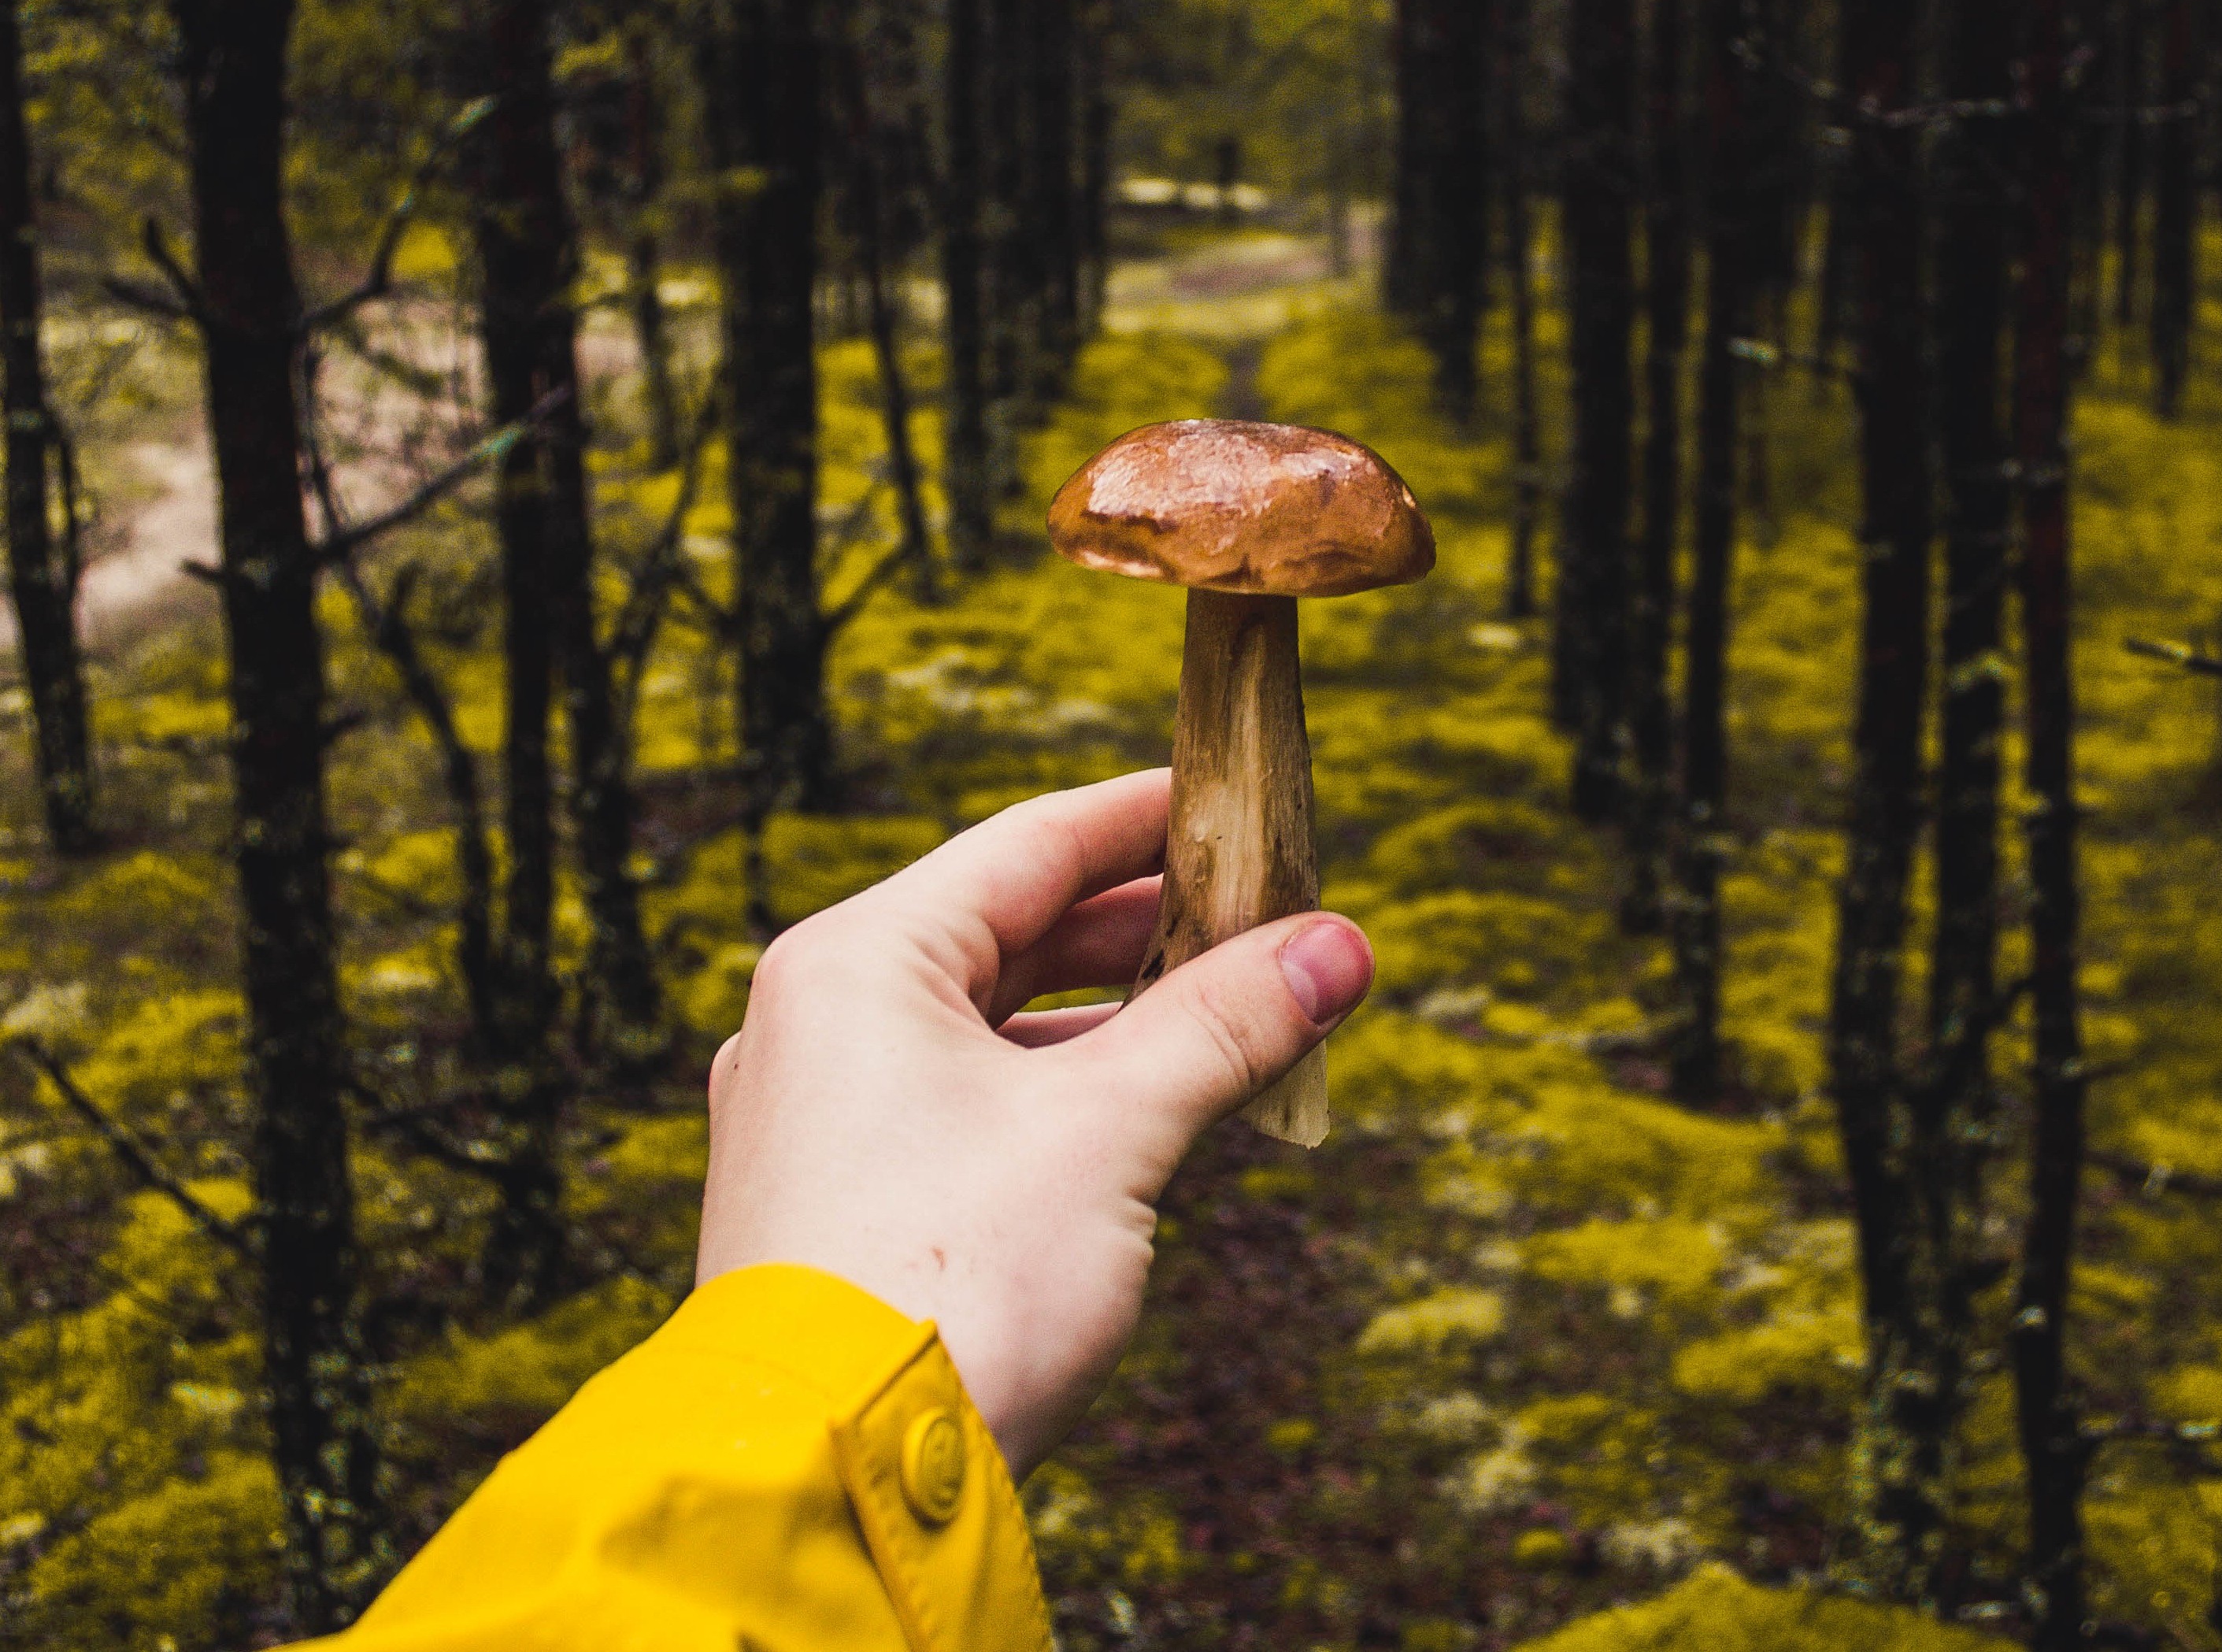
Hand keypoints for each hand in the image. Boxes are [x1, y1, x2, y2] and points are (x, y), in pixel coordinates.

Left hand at [695, 768, 1374, 1477]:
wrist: (828, 1479)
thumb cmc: (951, 1282)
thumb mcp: (1109, 1132)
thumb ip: (1225, 1026)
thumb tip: (1338, 948)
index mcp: (857, 963)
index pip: (1028, 844)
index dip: (1147, 820)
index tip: (1238, 804)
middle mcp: (820, 1021)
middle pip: (1011, 930)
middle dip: (1149, 927)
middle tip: (1266, 917)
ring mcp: (821, 1112)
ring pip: (994, 1024)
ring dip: (1117, 1016)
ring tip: (1233, 1011)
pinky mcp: (840, 1196)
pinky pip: (968, 1099)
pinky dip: (1064, 1089)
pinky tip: (1150, 1106)